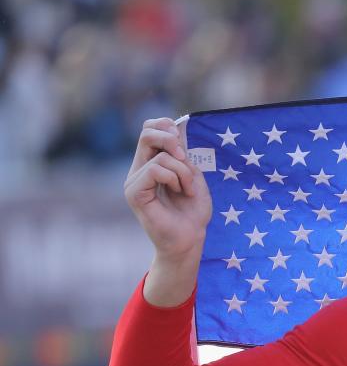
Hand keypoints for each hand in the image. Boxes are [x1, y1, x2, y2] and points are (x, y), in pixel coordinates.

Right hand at [124, 117, 211, 262]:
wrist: (190, 239)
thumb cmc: (193, 212)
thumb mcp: (193, 177)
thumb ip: (182, 155)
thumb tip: (175, 130)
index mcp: (151, 163)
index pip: (149, 129)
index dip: (166, 127)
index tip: (183, 143)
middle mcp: (139, 170)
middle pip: (146, 132)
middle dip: (171, 139)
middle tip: (185, 157)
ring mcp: (134, 181)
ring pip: (159, 155)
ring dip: (183, 170)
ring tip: (188, 189)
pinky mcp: (134, 193)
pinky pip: (155, 170)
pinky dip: (175, 178)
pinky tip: (181, 192)